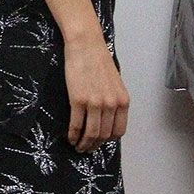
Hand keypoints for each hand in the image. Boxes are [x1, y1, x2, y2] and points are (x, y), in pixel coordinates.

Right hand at [63, 37, 128, 152]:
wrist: (86, 45)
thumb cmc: (99, 60)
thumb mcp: (115, 83)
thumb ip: (113, 100)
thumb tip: (106, 117)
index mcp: (122, 101)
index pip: (118, 131)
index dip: (108, 140)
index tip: (100, 142)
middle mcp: (111, 104)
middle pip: (104, 135)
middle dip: (94, 145)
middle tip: (87, 148)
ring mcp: (95, 103)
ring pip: (91, 133)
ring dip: (84, 143)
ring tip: (78, 145)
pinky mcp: (78, 100)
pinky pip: (76, 124)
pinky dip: (73, 134)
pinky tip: (70, 136)